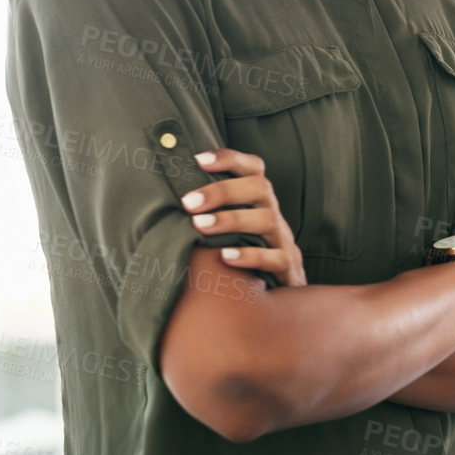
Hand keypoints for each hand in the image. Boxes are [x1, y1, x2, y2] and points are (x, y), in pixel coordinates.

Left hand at [180, 148, 306, 286]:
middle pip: (260, 188)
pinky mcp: (288, 268)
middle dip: (223, 192)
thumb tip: (166, 198)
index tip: (199, 160)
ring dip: (231, 220)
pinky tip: (225, 256)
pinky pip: (276, 258)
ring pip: (267, 220)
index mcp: (260, 200)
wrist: (282, 296)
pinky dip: (250, 255)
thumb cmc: (242, 252)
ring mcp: (283, 240)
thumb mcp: (230, 227)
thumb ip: (207, 211)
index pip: (253, 167)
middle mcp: (274, 214)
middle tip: (189, 203)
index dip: (229, 158)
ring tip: (200, 226)